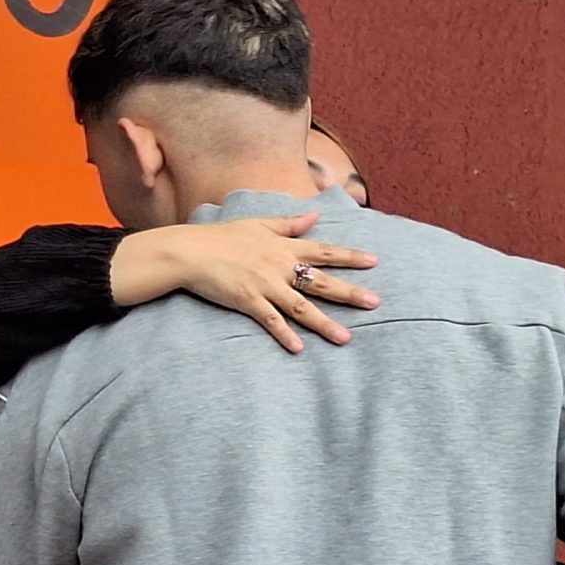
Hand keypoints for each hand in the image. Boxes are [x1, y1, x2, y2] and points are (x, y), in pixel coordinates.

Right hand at [111, 214, 378, 353]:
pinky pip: (271, 321)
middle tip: (375, 303)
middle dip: (349, 293)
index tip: (374, 261)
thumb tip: (315, 215)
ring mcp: (265, 286)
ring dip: (325, 324)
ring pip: (301, 307)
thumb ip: (288, 223)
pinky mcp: (247, 301)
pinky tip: (299, 348)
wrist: (190, 252)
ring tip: (346, 338)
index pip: (323, 251)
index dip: (349, 256)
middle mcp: (279, 266)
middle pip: (321, 282)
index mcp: (283, 246)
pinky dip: (285, 335)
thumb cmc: (220, 236)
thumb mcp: (257, 223)